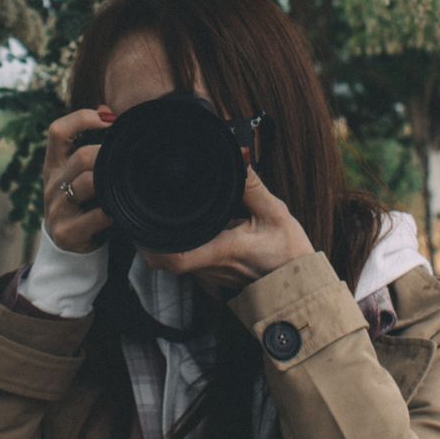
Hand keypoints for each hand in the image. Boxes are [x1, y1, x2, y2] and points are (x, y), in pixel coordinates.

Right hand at [40, 106, 114, 253]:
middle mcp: (52, 184)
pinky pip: (97, 216)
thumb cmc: (82, 200)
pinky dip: (113, 211)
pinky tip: (122, 210)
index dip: (82, 118)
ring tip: (126, 183)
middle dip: (108, 154)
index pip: (58, 131)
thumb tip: (108, 111)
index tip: (110, 118)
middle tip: (129, 158)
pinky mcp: (66, 232)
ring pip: (87, 183)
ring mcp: (57, 209)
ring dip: (111, 181)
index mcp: (54, 165)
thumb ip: (89, 144)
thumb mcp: (78, 172)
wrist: (68, 245)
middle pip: (81, 157)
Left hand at [140, 162, 314, 294]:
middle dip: (147, 236)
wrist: (298, 282)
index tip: (141, 221)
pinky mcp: (213, 274)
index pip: (172, 258)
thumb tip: (237, 156)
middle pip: (162, 259)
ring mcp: (209, 274)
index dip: (150, 243)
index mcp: (219, 251)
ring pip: (171, 262)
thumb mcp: (274, 213)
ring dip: (162, 240)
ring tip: (161, 211)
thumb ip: (251, 185)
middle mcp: (208, 267)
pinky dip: (178, 245)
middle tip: (144, 208)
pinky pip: (186, 260)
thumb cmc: (288, 252)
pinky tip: (186, 225)